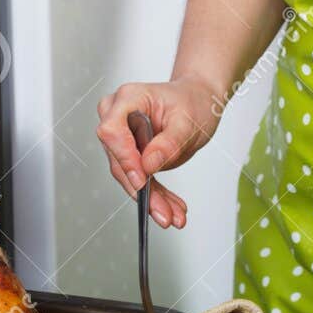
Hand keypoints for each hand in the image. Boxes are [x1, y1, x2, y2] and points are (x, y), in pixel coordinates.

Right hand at [95, 74, 221, 227]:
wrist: (199, 100)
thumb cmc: (193, 101)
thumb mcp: (188, 121)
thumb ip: (168, 143)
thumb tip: (148, 165)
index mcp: (128, 98)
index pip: (112, 130)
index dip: (124, 157)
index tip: (142, 179)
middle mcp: (118, 116)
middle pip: (119, 158)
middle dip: (142, 189)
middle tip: (163, 212)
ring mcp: (122, 136)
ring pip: (128, 175)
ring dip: (151, 199)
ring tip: (172, 215)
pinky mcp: (131, 153)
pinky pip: (138, 179)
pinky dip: (155, 196)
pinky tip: (170, 208)